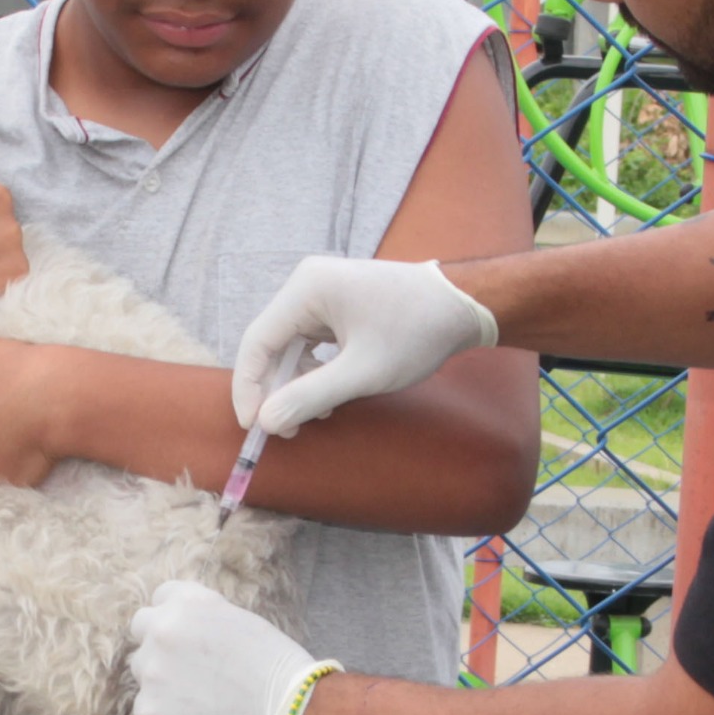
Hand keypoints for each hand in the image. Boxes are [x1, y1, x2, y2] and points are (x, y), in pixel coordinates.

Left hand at [128, 580, 332, 714]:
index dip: (175, 616)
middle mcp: (162, 629)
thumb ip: (206, 619)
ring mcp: (151, 672)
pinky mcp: (148, 712)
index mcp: (188, 602)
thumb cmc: (278, 670)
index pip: (161, 597)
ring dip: (160, 680)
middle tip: (187, 669)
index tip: (189, 635)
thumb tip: (188, 631)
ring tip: (199, 700)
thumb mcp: (242, 622)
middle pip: (141, 629)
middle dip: (159, 643)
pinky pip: (146, 709)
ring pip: (141, 671)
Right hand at [232, 257, 498, 437]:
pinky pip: (311, 343)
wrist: (464, 305)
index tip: (254, 426)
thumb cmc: (417, 332)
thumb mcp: (363, 372)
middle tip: (285, 430)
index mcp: (307, 289)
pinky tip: (328, 397)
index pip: (257, 342)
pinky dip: (314, 372)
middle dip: (275, 389)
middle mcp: (308, 285)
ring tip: (315, 416)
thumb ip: (311, 396)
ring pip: (291, 347)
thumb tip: (267, 421)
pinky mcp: (339, 305)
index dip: (249, 387)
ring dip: (296, 384)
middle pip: (272, 344)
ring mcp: (324, 293)